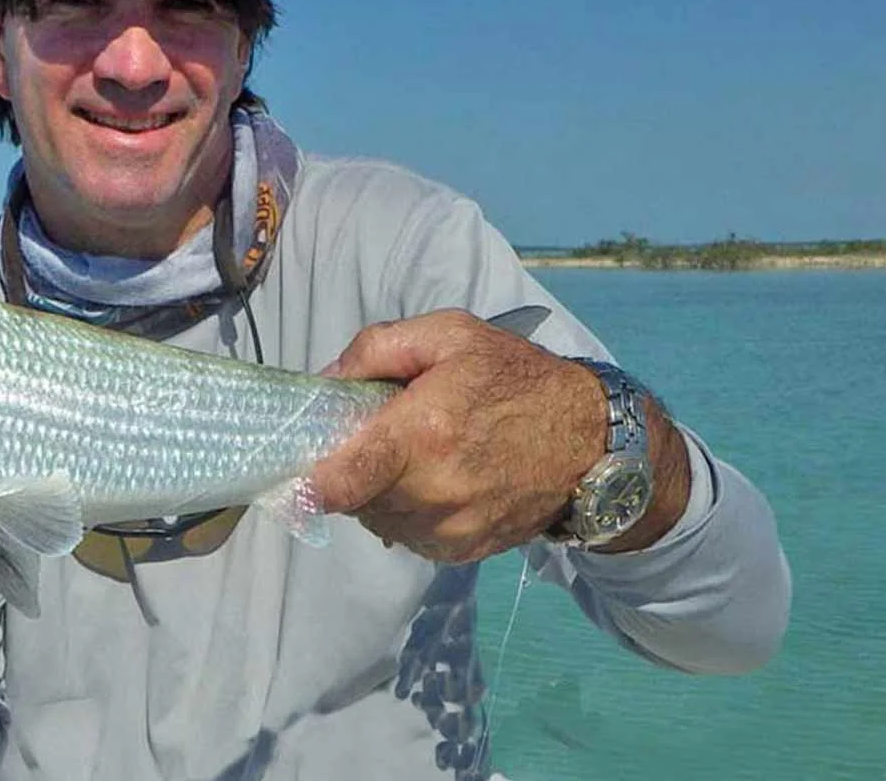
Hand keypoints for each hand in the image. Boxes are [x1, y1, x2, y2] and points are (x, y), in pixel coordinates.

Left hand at [310, 309, 613, 563]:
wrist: (591, 441)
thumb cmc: (516, 378)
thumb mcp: (450, 334)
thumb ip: (377, 349)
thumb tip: (323, 382)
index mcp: (423, 435)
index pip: (337, 482)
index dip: (303, 480)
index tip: (294, 465)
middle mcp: (433, 493)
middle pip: (350, 498)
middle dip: (349, 469)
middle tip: (375, 436)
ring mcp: (449, 529)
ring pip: (377, 518)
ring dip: (379, 491)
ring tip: (414, 455)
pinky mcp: (462, 551)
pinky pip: (408, 534)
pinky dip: (408, 510)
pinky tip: (437, 478)